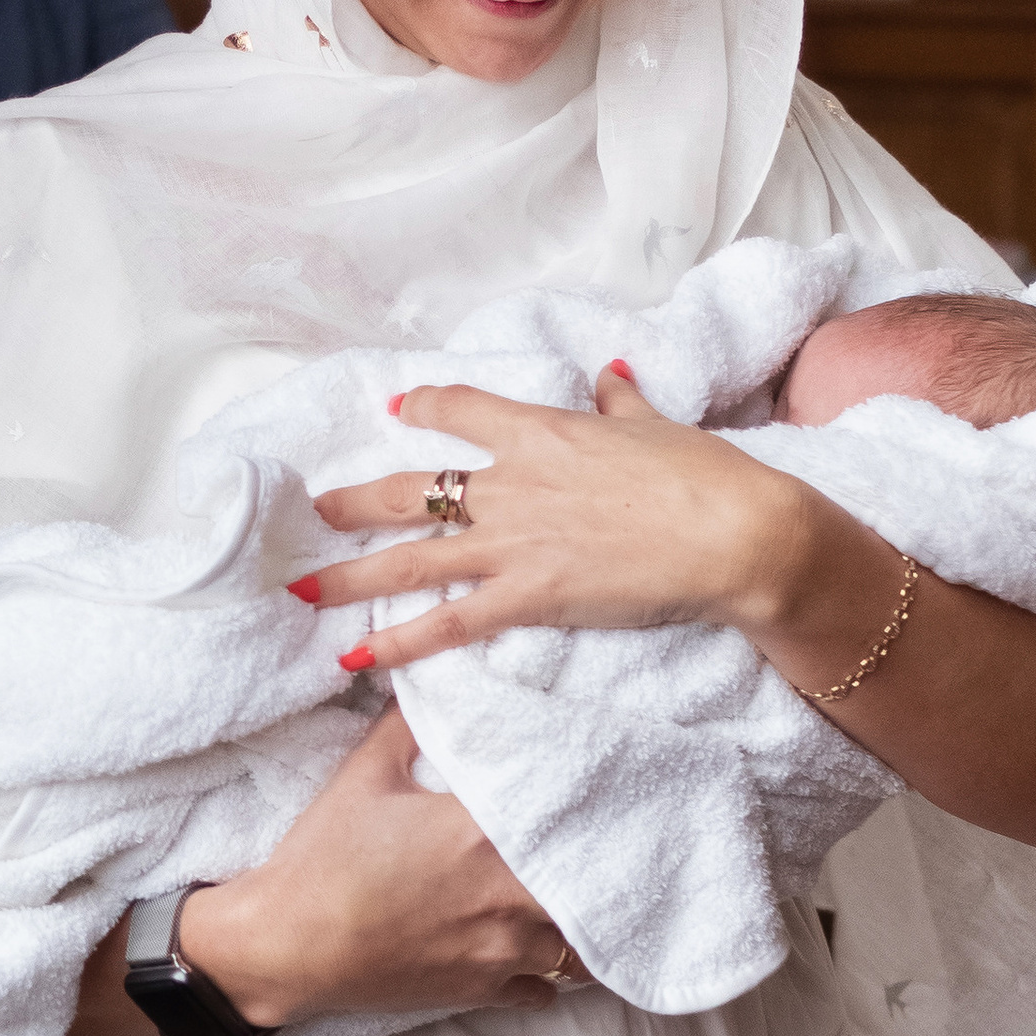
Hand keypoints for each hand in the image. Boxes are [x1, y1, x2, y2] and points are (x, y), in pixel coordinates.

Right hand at [71, 709, 577, 1035]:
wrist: (286, 945)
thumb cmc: (323, 859)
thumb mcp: (364, 774)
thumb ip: (407, 724)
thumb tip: (427, 676)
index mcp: (485, 833)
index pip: (569, 816)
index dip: (594, 808)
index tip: (604, 796)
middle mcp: (508, 895)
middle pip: (591, 884)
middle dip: (597, 868)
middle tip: (603, 849)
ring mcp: (500, 949)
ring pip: (576, 945)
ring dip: (575, 922)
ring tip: (571, 899)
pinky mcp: (482, 991)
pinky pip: (545, 989)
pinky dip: (546, 971)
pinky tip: (529, 946)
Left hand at [299, 367, 813, 677]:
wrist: (732, 533)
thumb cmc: (705, 475)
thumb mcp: (657, 427)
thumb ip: (622, 402)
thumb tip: (609, 373)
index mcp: (542, 432)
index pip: (463, 410)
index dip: (425, 407)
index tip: (399, 409)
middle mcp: (511, 484)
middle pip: (412, 489)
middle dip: (356, 503)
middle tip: (315, 511)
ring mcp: (513, 543)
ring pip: (410, 558)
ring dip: (351, 577)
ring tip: (303, 590)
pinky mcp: (528, 597)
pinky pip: (447, 623)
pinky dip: (397, 646)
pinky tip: (355, 662)